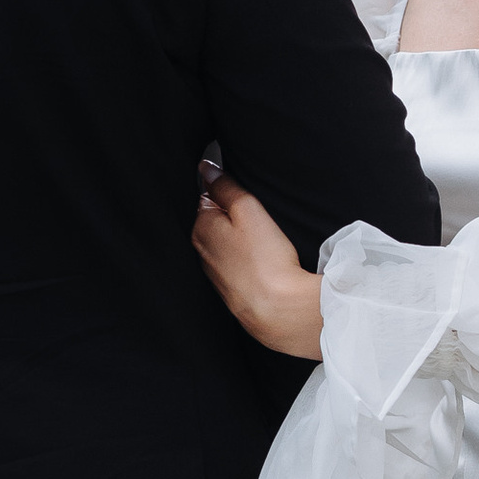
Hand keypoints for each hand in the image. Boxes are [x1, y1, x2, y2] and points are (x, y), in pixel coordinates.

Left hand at [193, 176, 322, 357]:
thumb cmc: (265, 259)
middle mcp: (201, 251)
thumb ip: (225, 186)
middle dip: (234, 218)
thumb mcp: (248, 209)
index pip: (207, 197)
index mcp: (201, 227)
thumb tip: (207, 168)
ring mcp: (214, 274)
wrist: (277, 310)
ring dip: (241, 241)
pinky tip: (263, 263)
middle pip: (215, 221)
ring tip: (265, 244)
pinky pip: (236, 265)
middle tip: (261, 222)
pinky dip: (247, 261)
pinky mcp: (230, 290)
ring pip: (225, 245)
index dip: (229, 194)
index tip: (248, 199)